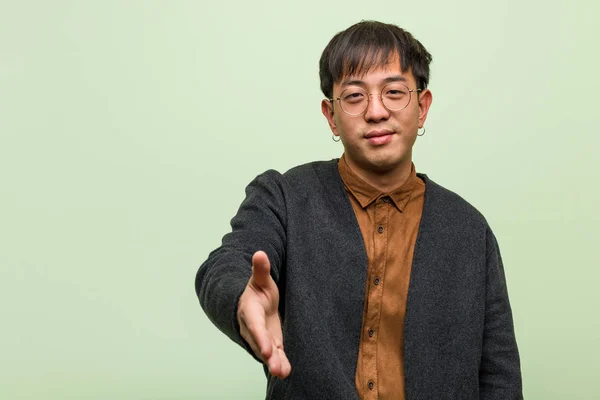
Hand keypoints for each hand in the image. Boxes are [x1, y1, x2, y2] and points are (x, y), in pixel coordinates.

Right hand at [237, 251, 291, 378]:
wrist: (254, 304)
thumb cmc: (258, 291)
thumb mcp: (260, 279)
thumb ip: (261, 270)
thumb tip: (260, 253)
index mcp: (250, 311)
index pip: (254, 325)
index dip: (260, 337)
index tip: (266, 348)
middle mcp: (253, 328)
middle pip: (259, 343)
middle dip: (267, 355)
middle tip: (275, 366)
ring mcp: (262, 337)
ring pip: (267, 353)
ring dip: (274, 363)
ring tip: (282, 373)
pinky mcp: (271, 343)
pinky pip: (275, 355)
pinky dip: (280, 363)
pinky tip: (286, 372)